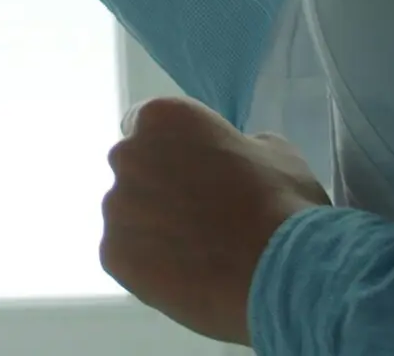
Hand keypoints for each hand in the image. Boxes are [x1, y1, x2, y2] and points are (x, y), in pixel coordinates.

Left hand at [100, 98, 331, 346]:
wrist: (277, 270)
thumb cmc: (281, 201)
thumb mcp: (275, 153)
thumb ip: (240, 145)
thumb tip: (233, 155)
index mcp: (162, 118)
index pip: (146, 124)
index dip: (168, 148)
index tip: (188, 169)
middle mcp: (128, 155)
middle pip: (133, 168)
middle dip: (156, 186)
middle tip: (196, 214)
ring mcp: (115, 207)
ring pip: (128, 215)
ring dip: (152, 227)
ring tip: (195, 252)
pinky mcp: (113, 254)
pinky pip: (127, 256)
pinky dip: (149, 266)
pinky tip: (186, 275)